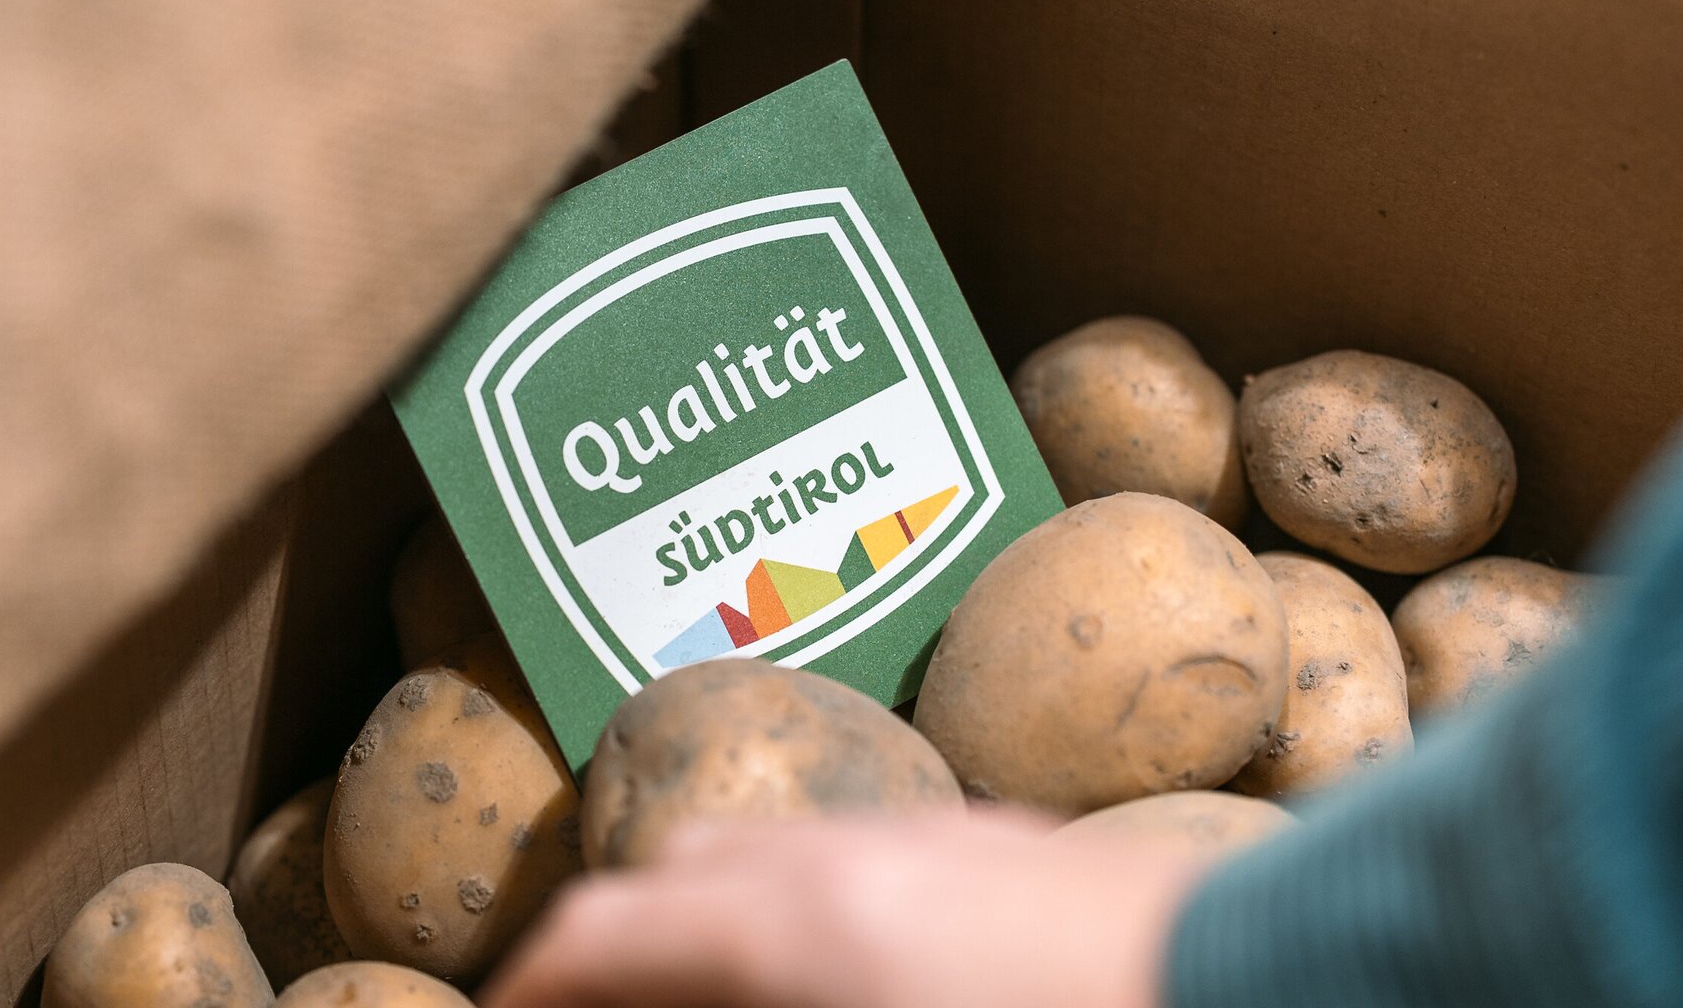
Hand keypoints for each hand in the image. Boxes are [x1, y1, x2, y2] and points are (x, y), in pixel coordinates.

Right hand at [480, 808, 1209, 1007]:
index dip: (537, 985)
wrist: (1287, 996)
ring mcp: (936, 833)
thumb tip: (696, 992)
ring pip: (770, 842)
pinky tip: (845, 965)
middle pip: (674, 865)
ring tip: (713, 988)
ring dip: (712, 912)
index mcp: (799, 933)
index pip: (606, 932)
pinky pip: (858, 847)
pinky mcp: (1011, 843)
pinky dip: (803, 898)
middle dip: (618, 942)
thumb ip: (763, 1001)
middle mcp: (850, 854)